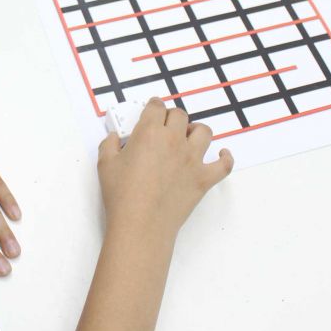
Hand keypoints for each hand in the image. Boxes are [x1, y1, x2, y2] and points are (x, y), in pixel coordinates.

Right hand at [97, 98, 232, 237]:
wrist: (141, 224)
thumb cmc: (122, 195)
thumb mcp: (105, 164)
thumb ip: (109, 144)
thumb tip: (114, 138)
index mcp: (149, 133)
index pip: (156, 107)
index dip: (153, 106)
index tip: (151, 110)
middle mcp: (174, 141)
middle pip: (179, 115)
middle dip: (171, 117)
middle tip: (164, 126)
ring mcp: (192, 159)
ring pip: (203, 132)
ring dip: (195, 131)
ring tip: (187, 138)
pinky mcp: (203, 179)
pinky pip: (224, 165)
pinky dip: (225, 158)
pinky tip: (221, 155)